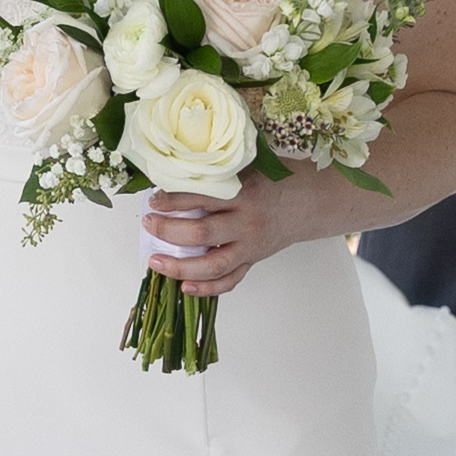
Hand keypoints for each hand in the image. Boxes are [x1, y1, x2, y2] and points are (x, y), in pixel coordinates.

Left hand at [137, 172, 320, 283]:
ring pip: (212, 264)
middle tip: (148, 225)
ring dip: (179, 267)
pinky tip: (184, 287)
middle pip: (202, 233)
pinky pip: (230, 280)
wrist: (307, 202)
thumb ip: (216, 174)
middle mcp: (247, 222)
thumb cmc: (272, 180)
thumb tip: (171, 175)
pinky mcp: (253, 260)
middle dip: (168, 232)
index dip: (172, 200)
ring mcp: (250, 245)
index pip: (201, 197)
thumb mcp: (247, 167)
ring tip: (155, 263)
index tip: (153, 200)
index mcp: (244, 192)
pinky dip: (207, 288)